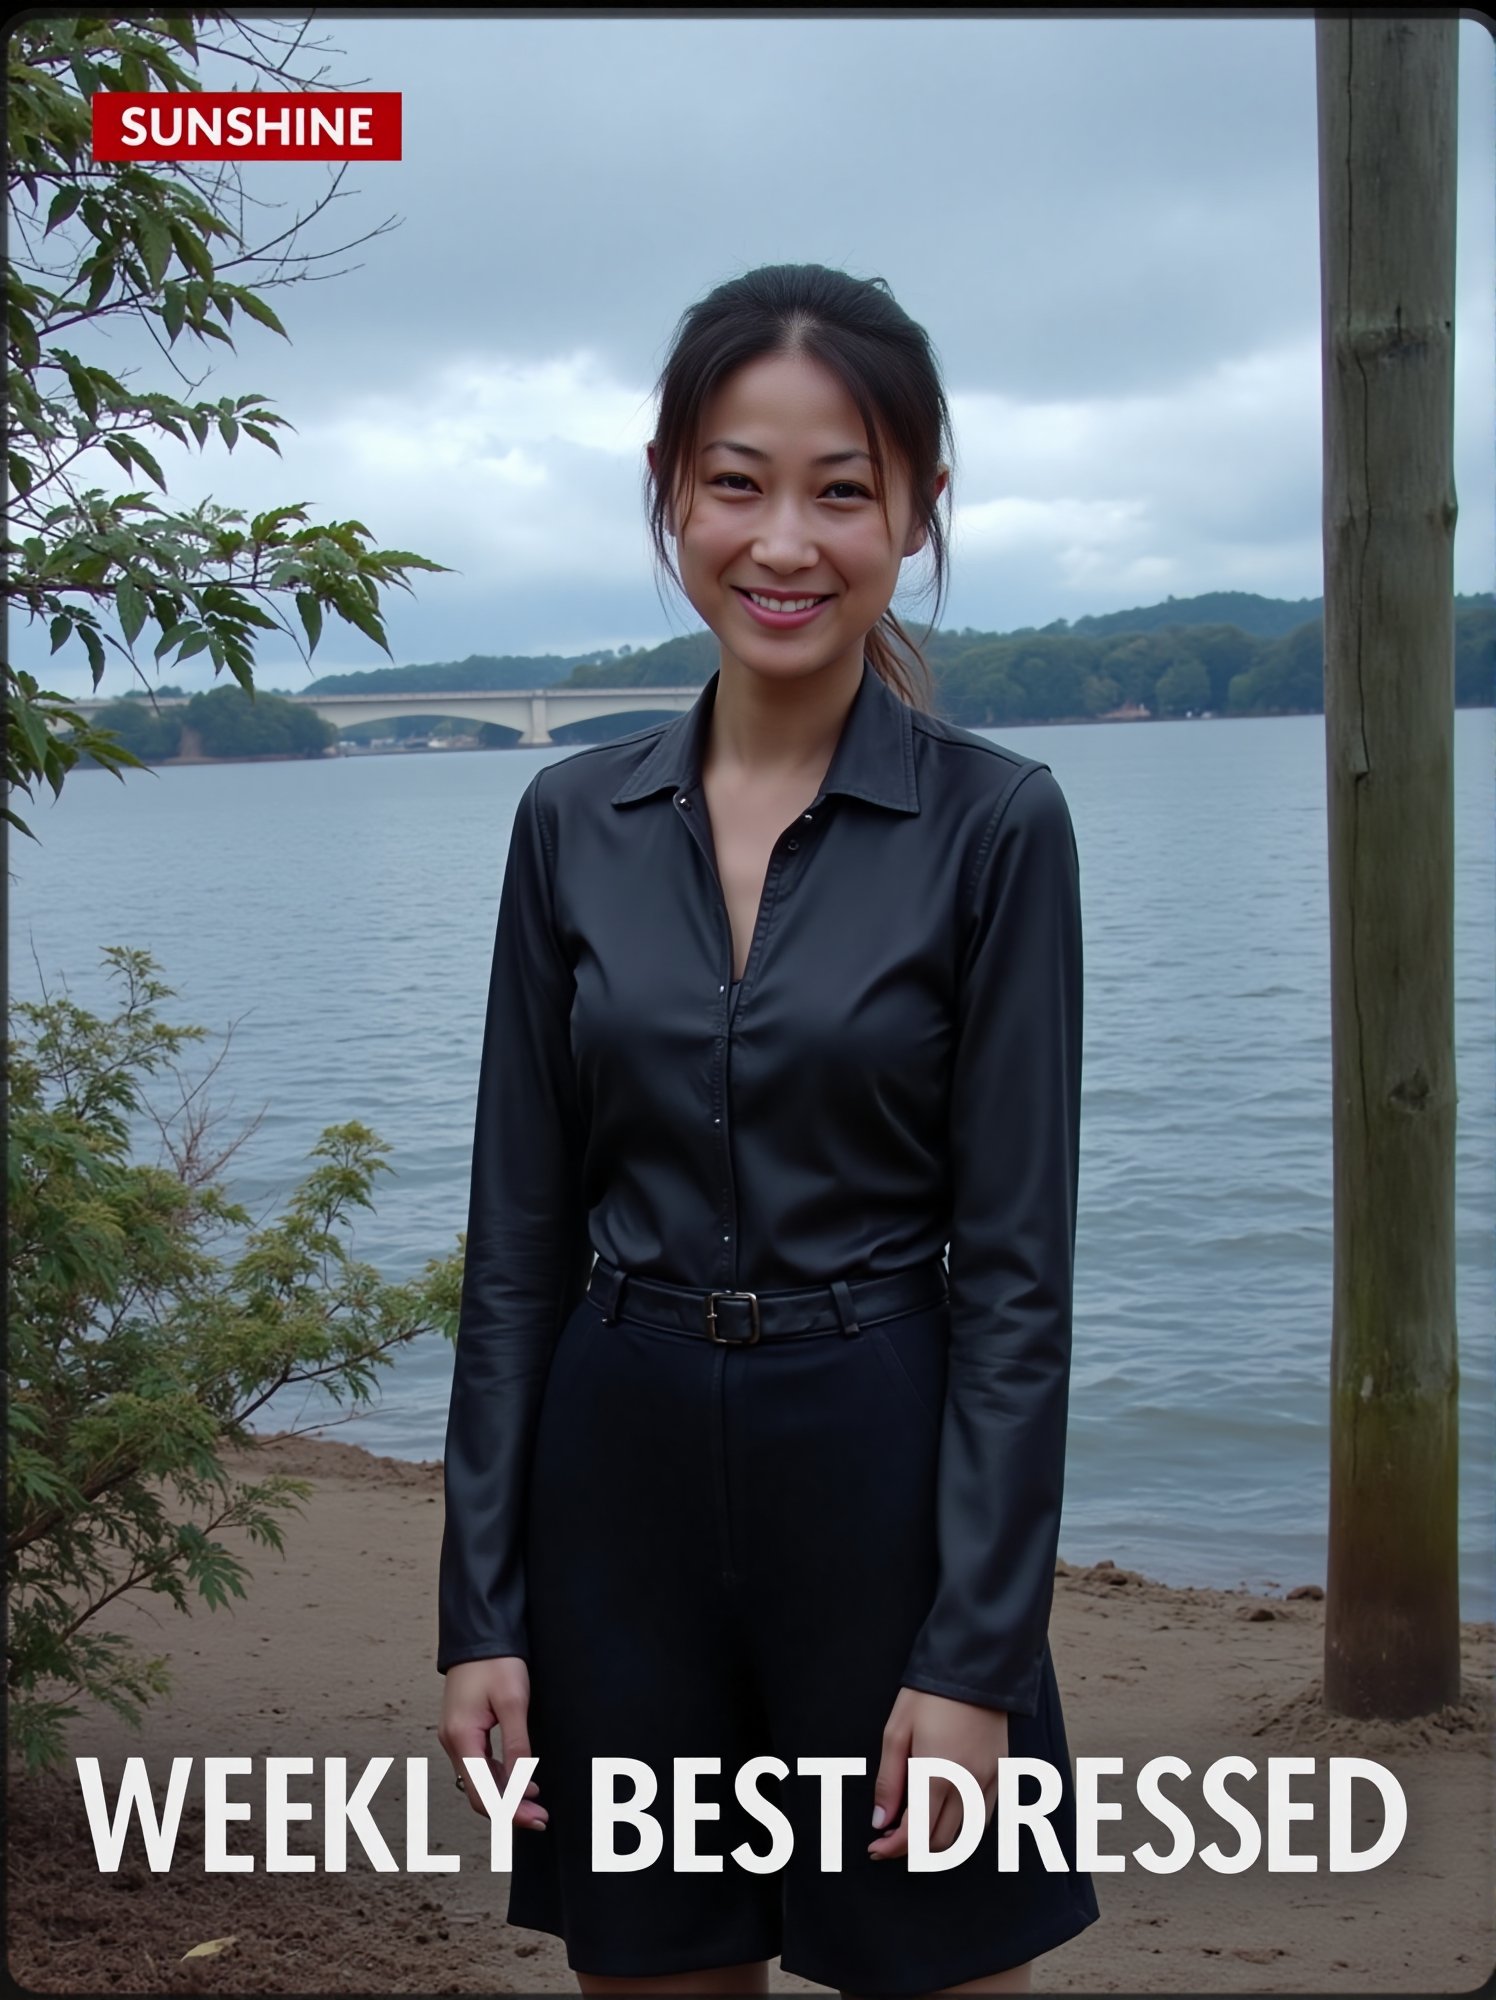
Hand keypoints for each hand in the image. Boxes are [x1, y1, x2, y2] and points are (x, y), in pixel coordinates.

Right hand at [439, 1656, 547, 1828]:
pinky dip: (498, 1777)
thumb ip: (517, 1744)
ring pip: (478, 1780)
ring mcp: (455, 1736)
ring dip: (505, 1793)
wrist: (479, 1633)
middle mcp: (452, 1741)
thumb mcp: (513, 1702)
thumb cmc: (496, 1661)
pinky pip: (478, 1764)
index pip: (483, 1792)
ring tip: (535, 1801)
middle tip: (540, 1817)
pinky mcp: (463, 1729)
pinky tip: (520, 1779)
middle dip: (510, 1808)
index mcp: (462, 1737)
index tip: (535, 1820)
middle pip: (478, 1791)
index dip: (510, 1811)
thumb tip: (522, 1782)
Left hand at [867, 1686, 1007, 1860]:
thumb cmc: (930, 1694)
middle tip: (891, 1836)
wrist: (975, 1665)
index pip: (915, 1833)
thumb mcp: (897, 1731)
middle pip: (940, 1841)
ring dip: (939, 1842)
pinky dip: (964, 1827)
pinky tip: (946, 1814)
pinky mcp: (1002, 1772)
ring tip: (916, 1829)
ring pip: (966, 1836)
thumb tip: (880, 1820)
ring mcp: (988, 1780)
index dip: (893, 1848)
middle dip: (913, 1848)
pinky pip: (984, 1817)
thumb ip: (889, 1781)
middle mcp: (967, 1784)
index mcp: (937, 1773)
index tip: (876, 1848)